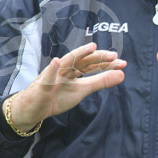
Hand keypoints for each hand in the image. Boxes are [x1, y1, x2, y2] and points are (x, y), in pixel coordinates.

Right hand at [8, 42, 126, 129]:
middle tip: (114, 55)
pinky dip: (52, 69)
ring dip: (79, 54)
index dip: (107, 63)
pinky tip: (57, 61)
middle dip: (98, 57)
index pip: (93, 64)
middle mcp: (65, 69)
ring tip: (92, 47)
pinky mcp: (42, 85)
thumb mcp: (82, 90)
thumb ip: (100, 82)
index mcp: (74, 70)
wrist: (34, 110)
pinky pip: (47, 76)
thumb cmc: (57, 97)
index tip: (123, 63)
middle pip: (83, 60)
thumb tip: (122, 74)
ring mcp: (53, 75)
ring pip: (67, 63)